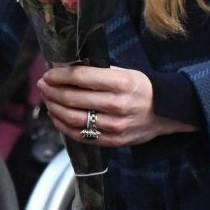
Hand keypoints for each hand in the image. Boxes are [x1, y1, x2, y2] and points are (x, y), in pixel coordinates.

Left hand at [37, 64, 193, 146]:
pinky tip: (57, 116)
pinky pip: (81, 135)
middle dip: (52, 91)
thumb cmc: (141, 88)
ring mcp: (115, 126)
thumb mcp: (125, 72)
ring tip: (47, 99)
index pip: (81, 77)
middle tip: (43, 85)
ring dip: (54, 108)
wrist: (167, 113)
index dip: (59, 75)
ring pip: (74, 119)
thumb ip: (98, 72)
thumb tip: (65, 68)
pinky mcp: (113, 141)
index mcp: (121, 83)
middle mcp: (117, 105)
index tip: (48, 73)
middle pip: (73, 98)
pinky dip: (64, 126)